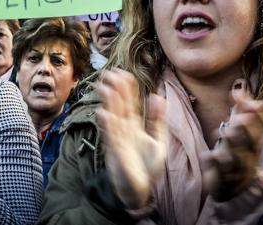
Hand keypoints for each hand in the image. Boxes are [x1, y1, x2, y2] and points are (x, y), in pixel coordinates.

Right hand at [95, 69, 166, 208]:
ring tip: (104, 87)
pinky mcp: (115, 151)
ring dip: (108, 102)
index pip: (129, 102)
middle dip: (114, 89)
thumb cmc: (147, 166)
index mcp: (134, 125)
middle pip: (118, 105)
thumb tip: (157, 96)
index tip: (123, 73)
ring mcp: (118, 139)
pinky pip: (110, 136)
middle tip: (109, 72)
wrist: (140, 190)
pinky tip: (104, 113)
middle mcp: (124, 129)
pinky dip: (107, 125)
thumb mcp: (158, 140)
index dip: (126, 88)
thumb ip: (157, 120)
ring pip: (112, 116)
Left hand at [201, 80, 262, 201]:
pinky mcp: (222, 179)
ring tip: (226, 132)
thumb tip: (238, 86)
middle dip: (249, 130)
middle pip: (254, 143)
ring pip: (239, 159)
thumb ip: (240, 109)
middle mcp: (250, 155)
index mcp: (256, 142)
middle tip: (240, 118)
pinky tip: (207, 155)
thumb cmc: (234, 152)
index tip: (252, 102)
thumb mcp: (238, 130)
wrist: (228, 186)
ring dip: (234, 145)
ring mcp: (237, 168)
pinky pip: (220, 173)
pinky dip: (214, 164)